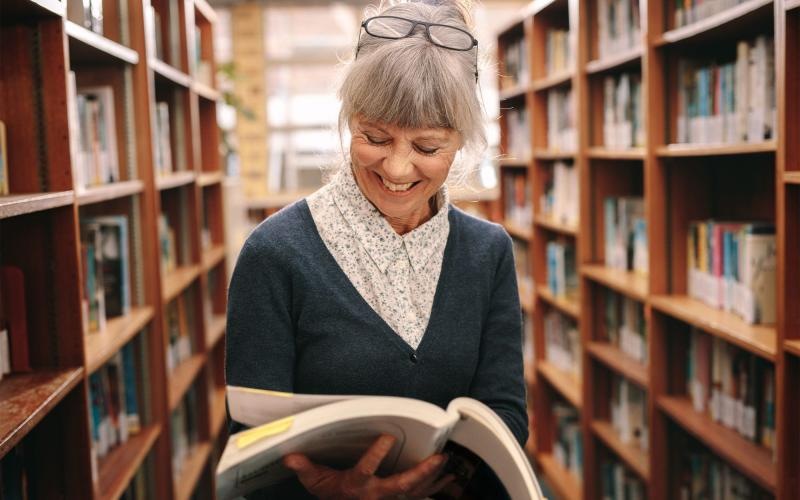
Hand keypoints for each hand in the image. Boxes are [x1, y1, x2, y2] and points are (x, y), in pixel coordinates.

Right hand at [282, 434, 453, 498]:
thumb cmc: (333, 496)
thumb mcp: (317, 483)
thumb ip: (306, 468)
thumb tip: (290, 456)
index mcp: (356, 485)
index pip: (365, 469)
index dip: (376, 454)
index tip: (386, 438)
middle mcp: (376, 494)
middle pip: (402, 484)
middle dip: (421, 472)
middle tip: (437, 458)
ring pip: (415, 490)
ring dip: (432, 478)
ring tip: (446, 463)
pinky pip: (420, 495)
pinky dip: (434, 488)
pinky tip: (448, 479)